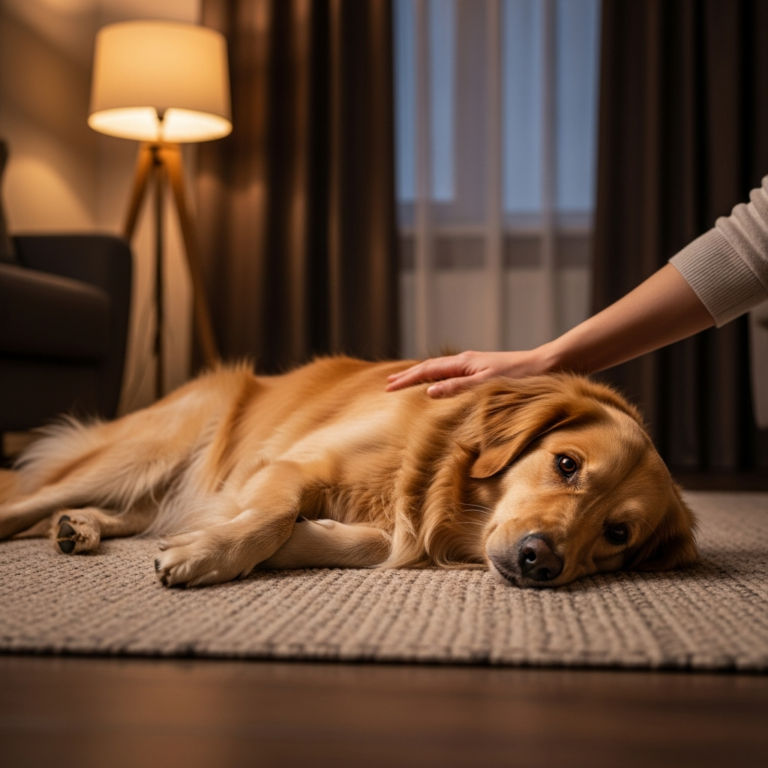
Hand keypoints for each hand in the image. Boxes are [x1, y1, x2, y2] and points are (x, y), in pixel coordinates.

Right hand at [385, 349, 551, 397]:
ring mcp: (473, 365)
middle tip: (388, 385)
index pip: (427, 370)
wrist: (545, 366)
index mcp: (463, 363)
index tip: (389, 388)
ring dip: (420, 377)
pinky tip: (437, 386)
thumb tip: (429, 391)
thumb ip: (457, 388)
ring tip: (406, 384)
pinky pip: (451, 375)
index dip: (407, 379)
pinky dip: (436, 379)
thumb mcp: (486, 384)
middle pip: (429, 368)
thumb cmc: (518, 377)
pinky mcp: (482, 372)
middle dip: (408, 377)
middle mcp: (465, 361)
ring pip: (439, 370)